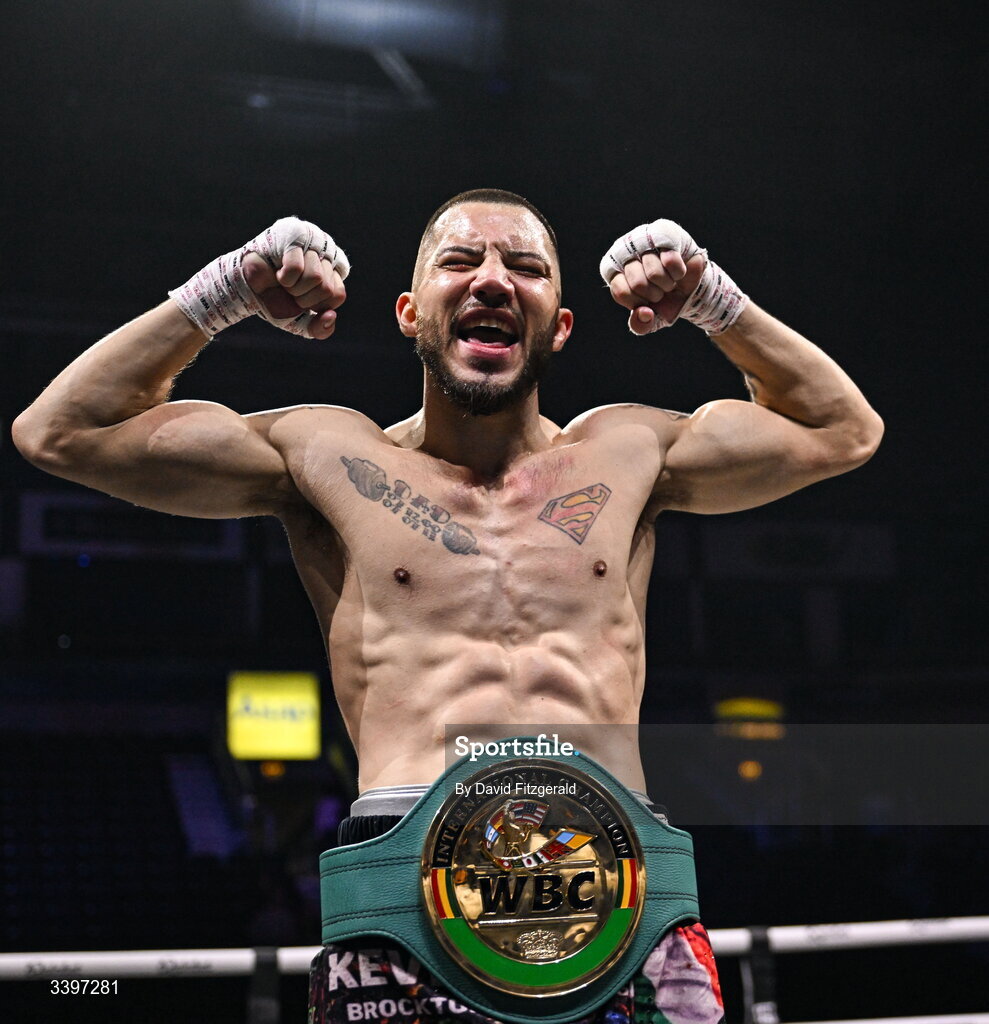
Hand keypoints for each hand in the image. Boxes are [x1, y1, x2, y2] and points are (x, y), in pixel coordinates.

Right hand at [242, 218, 348, 339]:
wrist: (246, 289)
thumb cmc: (275, 300)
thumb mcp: (301, 322)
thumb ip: (320, 329)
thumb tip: (331, 315)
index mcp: (333, 271)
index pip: (337, 295)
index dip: (315, 304)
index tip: (301, 298)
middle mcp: (326, 252)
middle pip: (327, 289)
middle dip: (303, 298)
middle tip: (289, 289)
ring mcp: (312, 240)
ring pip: (316, 279)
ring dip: (294, 288)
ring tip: (284, 280)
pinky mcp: (293, 234)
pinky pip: (296, 268)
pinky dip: (285, 278)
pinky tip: (278, 272)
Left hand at [600, 219, 705, 335]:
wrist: (689, 287)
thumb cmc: (664, 300)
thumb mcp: (651, 319)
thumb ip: (641, 324)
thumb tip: (644, 314)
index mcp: (615, 273)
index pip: (620, 292)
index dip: (637, 302)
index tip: (645, 301)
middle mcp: (626, 254)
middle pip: (638, 283)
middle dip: (655, 294)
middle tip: (660, 290)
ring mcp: (645, 242)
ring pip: (654, 273)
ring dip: (667, 284)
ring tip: (669, 280)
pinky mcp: (666, 235)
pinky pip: (670, 261)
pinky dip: (678, 272)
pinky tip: (677, 270)